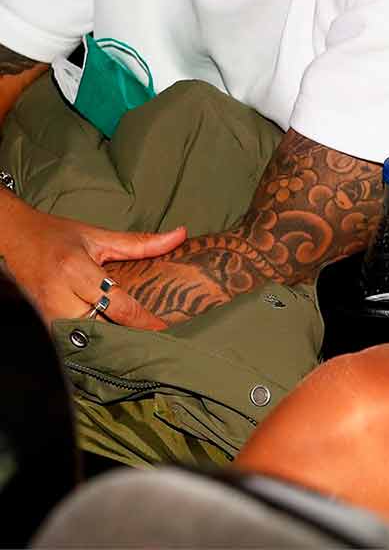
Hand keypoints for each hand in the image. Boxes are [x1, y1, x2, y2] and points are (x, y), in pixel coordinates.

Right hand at [1, 199, 185, 328]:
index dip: (142, 319)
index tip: (163, 328)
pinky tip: (110, 341)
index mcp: (75, 271)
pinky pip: (72, 338)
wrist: (14, 239)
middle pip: (101, 327)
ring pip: (86, 338)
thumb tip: (180, 235)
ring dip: (111, 341)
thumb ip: (139, 243)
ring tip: (138, 345)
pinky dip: (92, 340)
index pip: (116, 303)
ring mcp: (47, 314)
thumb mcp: (98, 236)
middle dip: (128, 335)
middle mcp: (60, 297)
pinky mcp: (43, 324)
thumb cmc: (57, 235)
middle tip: (157, 341)